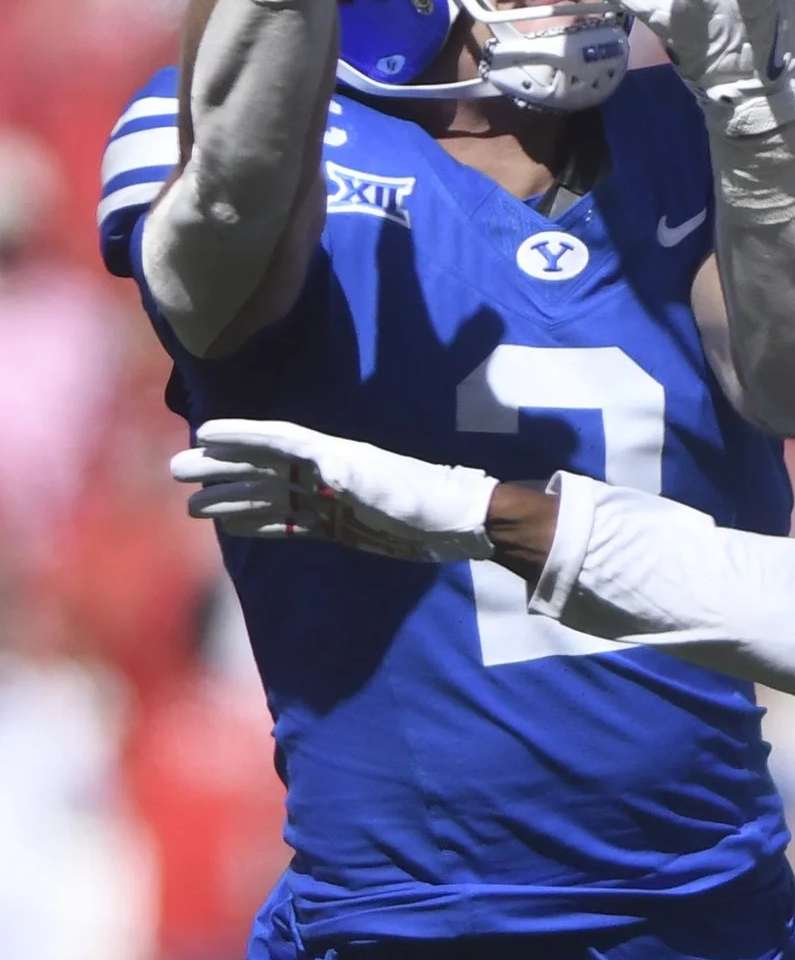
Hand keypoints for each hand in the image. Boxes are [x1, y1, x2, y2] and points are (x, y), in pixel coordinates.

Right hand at [174, 418, 497, 562]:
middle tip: (175, 470)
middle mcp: (323, 471)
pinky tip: (233, 527)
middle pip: (261, 466)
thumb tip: (322, 466)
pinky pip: (289, 522)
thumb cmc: (424, 499)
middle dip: (219, 468)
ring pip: (268, 495)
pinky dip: (259, 523)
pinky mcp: (337, 523)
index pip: (276, 440)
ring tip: (192, 506)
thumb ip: (354, 475)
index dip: (240, 436)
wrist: (455, 524)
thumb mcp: (389, 486)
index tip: (202, 433)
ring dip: (231, 498)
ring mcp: (328, 498)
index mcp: (331, 453)